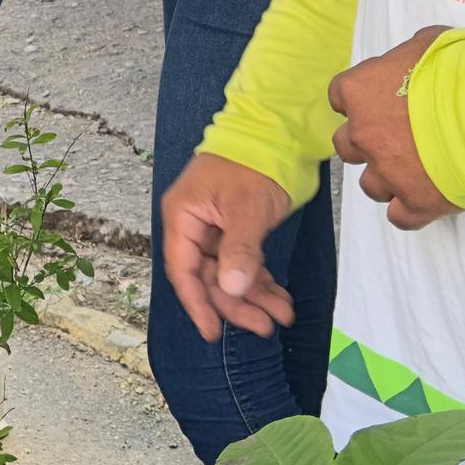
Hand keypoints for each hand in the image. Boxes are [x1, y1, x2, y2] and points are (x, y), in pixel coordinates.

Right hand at [159, 153, 294, 342]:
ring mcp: (216, 229)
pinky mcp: (237, 230)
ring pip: (229, 275)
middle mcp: (194, 226)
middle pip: (208, 277)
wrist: (277, 132)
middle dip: (236, 304)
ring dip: (254, 297)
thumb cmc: (254, 162)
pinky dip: (261, 282)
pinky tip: (280, 299)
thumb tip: (231, 290)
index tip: (213, 331)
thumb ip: (238, 250)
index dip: (198, 303)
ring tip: (282, 316)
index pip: (183, 270)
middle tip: (265, 326)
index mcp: (183, 216)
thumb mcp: (247, 208)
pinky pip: (245, 264)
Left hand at [329, 30, 452, 227]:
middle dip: (368, 141)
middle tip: (397, 136)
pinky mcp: (416, 202)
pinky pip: (399, 216)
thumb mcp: (430, 44)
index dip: (362, 101)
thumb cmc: (463, 69)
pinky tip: (426, 198)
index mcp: (361, 91)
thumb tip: (412, 63)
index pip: (340, 96)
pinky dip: (409, 209)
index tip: (380, 101)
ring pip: (370, 185)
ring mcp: (388, 173)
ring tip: (418, 168)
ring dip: (388, 177)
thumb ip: (408, 58)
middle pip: (347, 145)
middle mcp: (364, 134)